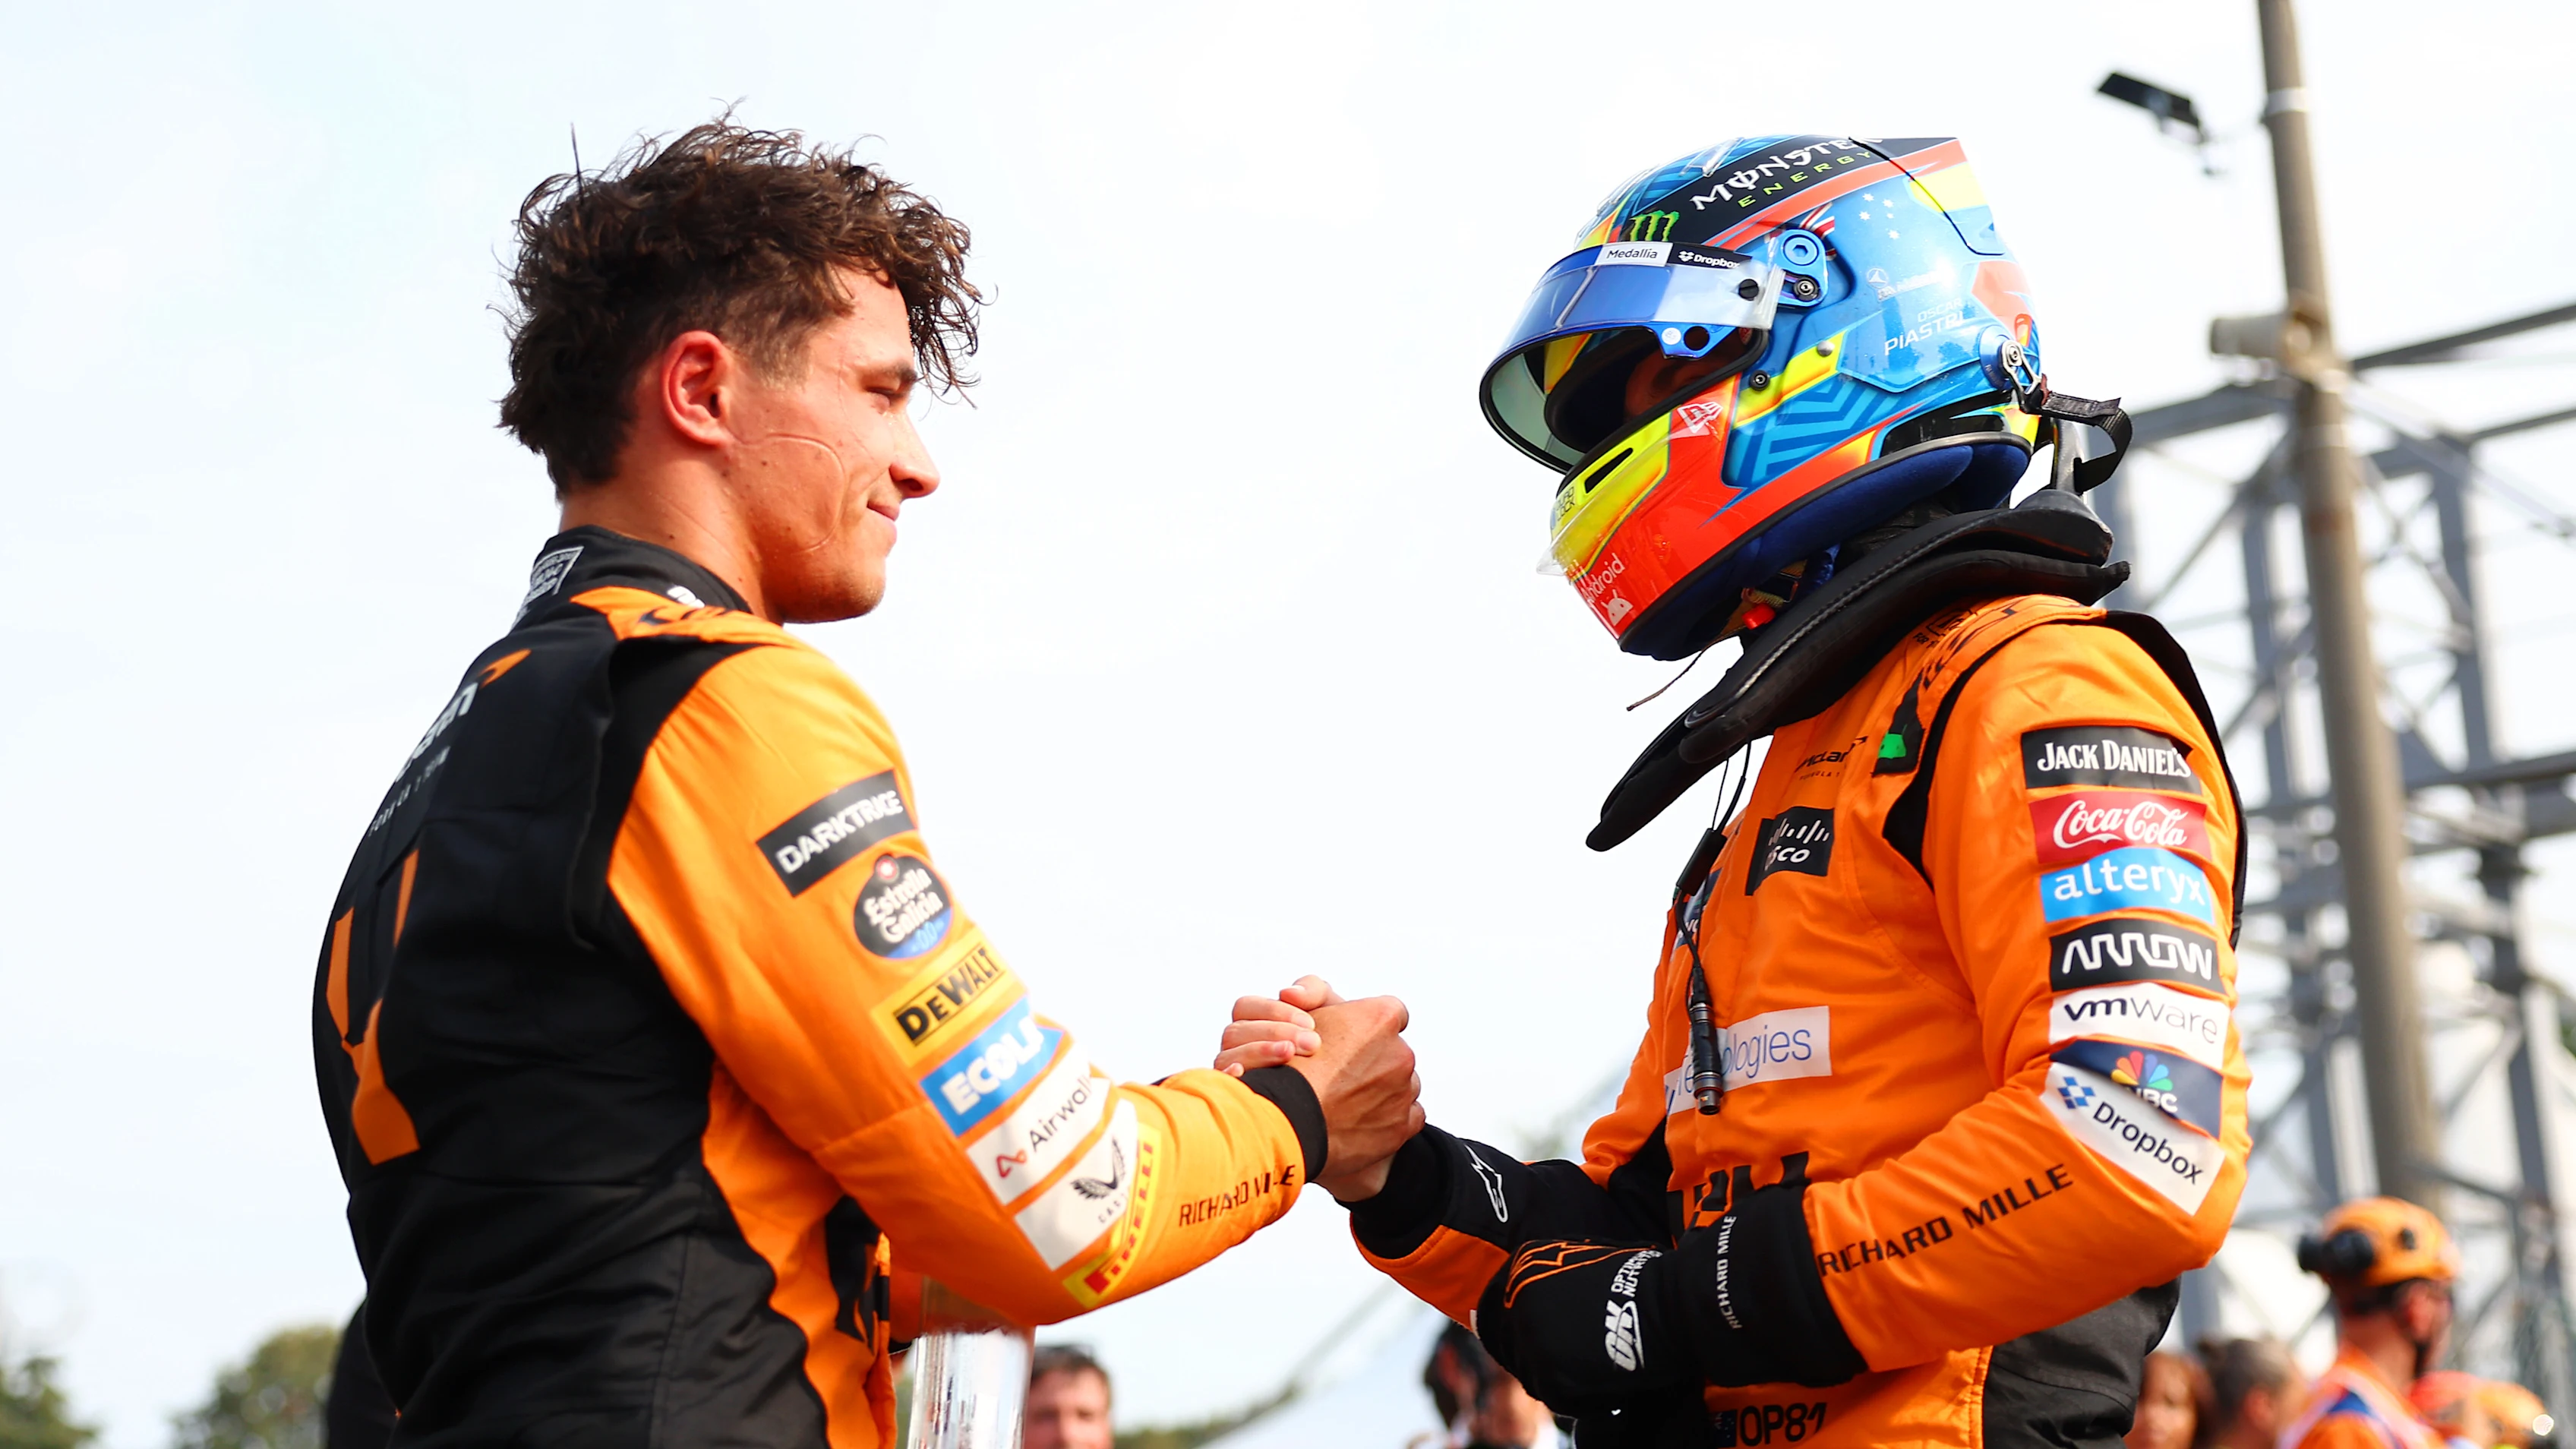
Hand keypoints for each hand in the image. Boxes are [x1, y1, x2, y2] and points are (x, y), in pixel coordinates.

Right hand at [1213, 975, 1342, 1076]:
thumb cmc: (1333, 1038)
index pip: (1245, 1007)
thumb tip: (1287, 993)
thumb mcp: (1328, 1008)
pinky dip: (1229, 1076)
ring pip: (1227, 1057)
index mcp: (1252, 1020)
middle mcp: (1238, 1045)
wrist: (1344, 1080)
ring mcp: (1237, 1070)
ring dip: (1259, 1052)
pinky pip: (1222, 1084)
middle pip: (1235, 1032)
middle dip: (1274, 1033)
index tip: (1310, 1023)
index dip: (1274, 1011)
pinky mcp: (1243, 1095)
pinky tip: (1243, 1072)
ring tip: (1290, 1055)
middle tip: (1312, 1043)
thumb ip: (1312, 990)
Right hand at [1287, 995, 1422, 1198]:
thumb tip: (1321, 997)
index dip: (1371, 1028)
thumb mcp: (1296, 1010)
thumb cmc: (1287, 1063)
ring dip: (1383, 1092)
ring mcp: (1404, 1091)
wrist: (1285, 1118)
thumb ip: (1315, 992)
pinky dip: (1389, 1120)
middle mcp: (1401, 1052)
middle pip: (1397, 1054)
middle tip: (1342, 1076)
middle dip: (1377, 1063)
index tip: (1354, 1042)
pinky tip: (1360, 1120)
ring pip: (1403, 1087)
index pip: (1393, 1014)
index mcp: (1381, 1018)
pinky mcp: (1402, 1125)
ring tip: (1347, 1101)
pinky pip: (1408, 1117)